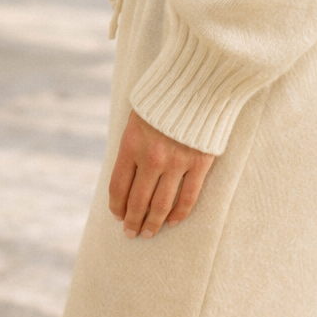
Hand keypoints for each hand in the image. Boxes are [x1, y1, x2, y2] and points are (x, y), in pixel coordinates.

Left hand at [109, 110, 214, 237]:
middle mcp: (152, 157)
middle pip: (138, 201)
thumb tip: (127, 176)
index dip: (116, 206)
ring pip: (162, 205)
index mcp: (131, 144)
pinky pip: (188, 197)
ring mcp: (177, 162)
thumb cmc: (163, 99)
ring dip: (153, 223)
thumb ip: (131, 146)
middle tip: (131, 233)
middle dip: (132, 221)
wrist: (198, 83)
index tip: (118, 216)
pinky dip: (179, 213)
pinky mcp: (199, 163)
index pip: (118, 186)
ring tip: (149, 233)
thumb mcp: (137, 118)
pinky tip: (173, 222)